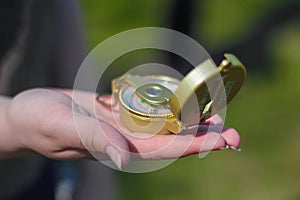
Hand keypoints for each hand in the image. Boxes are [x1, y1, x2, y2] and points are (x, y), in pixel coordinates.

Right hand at [4, 88, 239, 168]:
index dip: (192, 145)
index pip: (162, 150)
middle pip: (171, 139)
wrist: (30, 111)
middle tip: (232, 132)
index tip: (220, 140)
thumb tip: (125, 160)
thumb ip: (93, 141)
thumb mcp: (62, 129)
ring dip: (191, 119)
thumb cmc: (38, 122)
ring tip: (218, 113)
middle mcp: (126, 138)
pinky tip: (186, 97)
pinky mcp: (120, 109)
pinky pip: (149, 106)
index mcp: (117, 148)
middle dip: (201, 136)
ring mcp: (124, 123)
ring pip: (164, 123)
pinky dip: (168, 102)